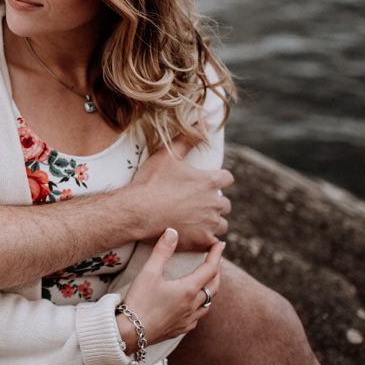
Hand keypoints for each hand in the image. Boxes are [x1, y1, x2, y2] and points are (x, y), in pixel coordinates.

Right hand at [118, 227, 223, 346]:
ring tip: (207, 281)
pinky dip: (200, 306)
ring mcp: (188, 319)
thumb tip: (173, 231)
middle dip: (216, 271)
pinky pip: (198, 316)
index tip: (220, 244)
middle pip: (214, 286)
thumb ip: (162, 251)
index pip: (210, 268)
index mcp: (188, 289)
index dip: (216, 255)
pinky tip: (193, 305)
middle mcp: (193, 305)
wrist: (132, 332)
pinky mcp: (181, 329)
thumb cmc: (140, 300)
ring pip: (208, 303)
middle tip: (216, 260)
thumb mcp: (149, 272)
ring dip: (211, 289)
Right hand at [128, 135, 231, 249]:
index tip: (205, 184)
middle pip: (225, 204)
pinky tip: (192, 236)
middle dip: (214, 203)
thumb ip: (188, 139)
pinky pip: (213, 242)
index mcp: (209, 181)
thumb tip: (205, 121)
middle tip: (195, 204)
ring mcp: (209, 223)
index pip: (227, 179)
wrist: (137, 212)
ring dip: (212, 222)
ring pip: (221, 224)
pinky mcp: (202, 241)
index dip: (217, 180)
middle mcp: (214, 203)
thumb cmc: (151, 182)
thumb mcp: (167, 155)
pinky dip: (205, 239)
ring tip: (194, 221)